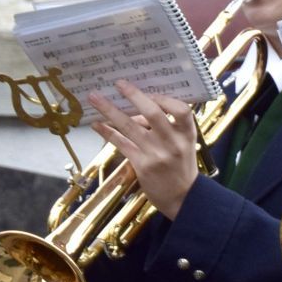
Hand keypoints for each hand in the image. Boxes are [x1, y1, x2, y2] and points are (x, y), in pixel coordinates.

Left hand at [87, 82, 199, 218]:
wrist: (182, 198)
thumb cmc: (181, 167)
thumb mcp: (183, 145)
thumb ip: (167, 129)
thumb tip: (138, 110)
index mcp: (187, 134)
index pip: (181, 110)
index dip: (164, 99)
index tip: (149, 92)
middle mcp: (173, 142)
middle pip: (153, 114)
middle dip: (135, 96)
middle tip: (119, 83)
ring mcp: (157, 154)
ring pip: (130, 126)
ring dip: (110, 110)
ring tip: (94, 97)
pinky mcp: (142, 165)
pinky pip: (121, 143)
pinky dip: (107, 132)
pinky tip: (96, 124)